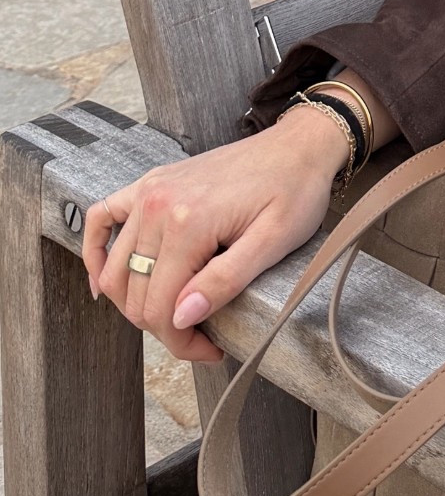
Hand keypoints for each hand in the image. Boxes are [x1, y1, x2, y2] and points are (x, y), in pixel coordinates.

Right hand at [82, 105, 349, 363]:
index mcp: (189, 221)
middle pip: (135, 295)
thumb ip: (226, 280)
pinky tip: (106, 282)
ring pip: (115, 269)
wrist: (298, 145)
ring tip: (174, 315)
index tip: (211, 350)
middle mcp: (158, 205)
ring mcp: (149, 191)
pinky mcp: (149, 183)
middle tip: (202, 336)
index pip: (161, 308)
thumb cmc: (295, 190)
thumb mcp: (275, 241)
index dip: (182, 342)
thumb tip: (180, 317)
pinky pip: (102, 219)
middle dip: (164, 327)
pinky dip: (96, 253)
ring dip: (135, 303)